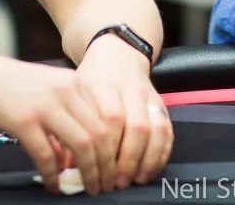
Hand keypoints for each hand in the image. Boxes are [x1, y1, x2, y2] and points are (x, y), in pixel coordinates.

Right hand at [0, 52, 117, 195]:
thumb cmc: (11, 85)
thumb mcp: (49, 89)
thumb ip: (68, 113)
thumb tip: (78, 153)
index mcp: (75, 83)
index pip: (107, 118)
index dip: (114, 147)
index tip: (113, 166)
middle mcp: (66, 92)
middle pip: (100, 134)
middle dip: (106, 165)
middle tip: (105, 184)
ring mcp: (46, 107)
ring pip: (82, 145)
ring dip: (88, 172)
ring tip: (87, 188)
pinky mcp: (24, 122)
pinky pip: (47, 156)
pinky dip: (54, 175)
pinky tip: (53, 186)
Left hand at [74, 35, 172, 189]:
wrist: (118, 52)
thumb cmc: (91, 80)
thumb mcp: (76, 94)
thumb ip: (73, 127)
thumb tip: (67, 169)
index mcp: (102, 86)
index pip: (109, 118)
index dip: (106, 149)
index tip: (97, 172)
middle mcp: (129, 90)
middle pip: (136, 126)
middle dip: (128, 159)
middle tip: (117, 182)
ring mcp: (148, 96)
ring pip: (156, 128)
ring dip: (148, 158)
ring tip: (136, 179)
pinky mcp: (161, 104)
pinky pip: (167, 130)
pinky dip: (162, 153)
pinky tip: (150, 169)